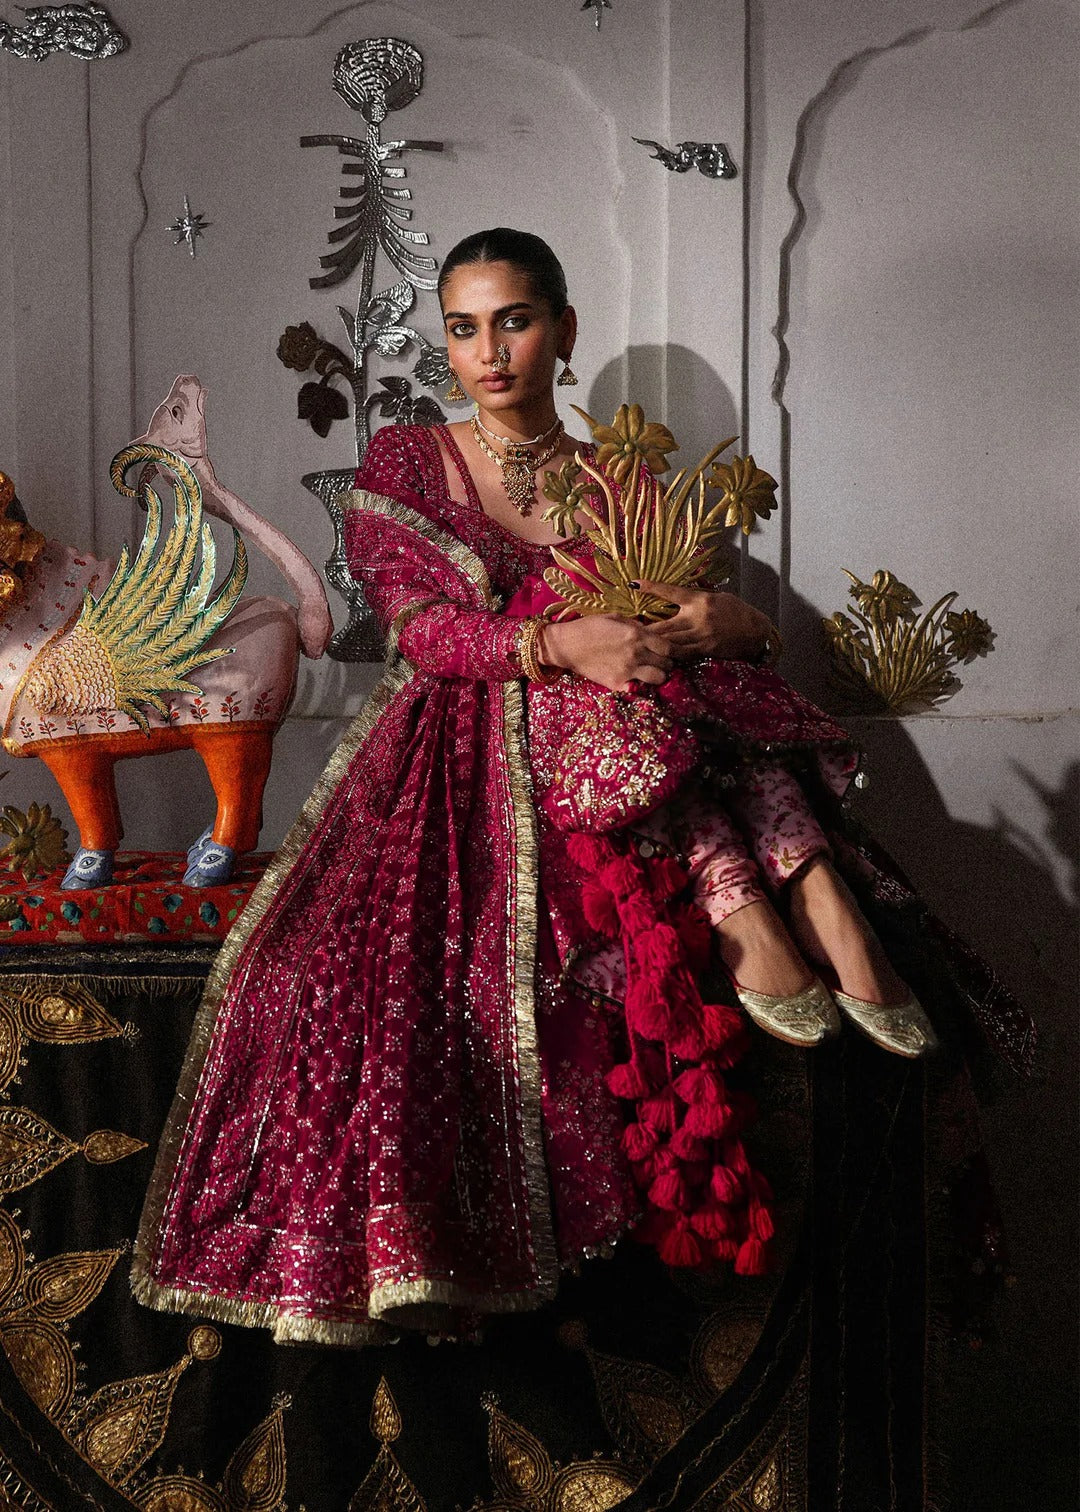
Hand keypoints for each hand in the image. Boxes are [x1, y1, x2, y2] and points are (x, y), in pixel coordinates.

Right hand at [538, 614, 674, 691]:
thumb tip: (651, 631)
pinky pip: (639, 688)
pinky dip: (640, 685)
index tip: (667, 650)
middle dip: (667, 663)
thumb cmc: (589, 627)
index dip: (672, 650)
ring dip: (658, 675)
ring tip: (649, 671)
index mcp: (637, 635)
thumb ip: (636, 625)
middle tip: (659, 661)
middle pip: (667, 664)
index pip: (669, 647)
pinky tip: (635, 679)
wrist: (567, 645)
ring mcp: (627, 670)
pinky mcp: (617, 683)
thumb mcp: (615, 618)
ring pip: (658, 679)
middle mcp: (636, 653)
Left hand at [635, 580, 771, 661]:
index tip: (634, 584)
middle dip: (644, 628)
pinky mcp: (704, 649)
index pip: (671, 591)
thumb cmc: (736, 611)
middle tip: (626, 630)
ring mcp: (700, 635)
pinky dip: (668, 655)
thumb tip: (676, 597)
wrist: (756, 630)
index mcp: (699, 599)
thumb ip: (696, 599)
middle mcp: (697, 617)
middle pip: (664, 624)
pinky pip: (681, 654)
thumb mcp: (717, 598)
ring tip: (636, 646)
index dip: (651, 587)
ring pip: (669, 642)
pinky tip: (656, 657)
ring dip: (652, 645)